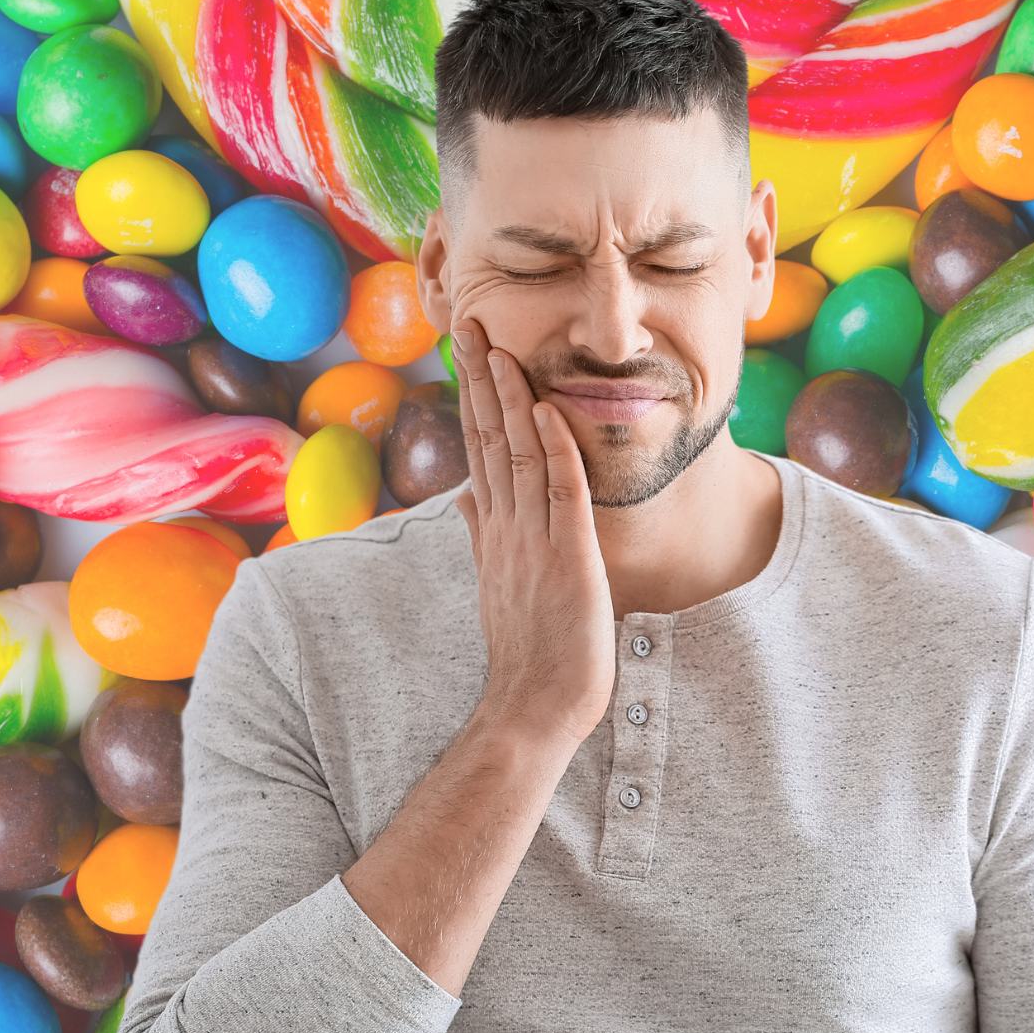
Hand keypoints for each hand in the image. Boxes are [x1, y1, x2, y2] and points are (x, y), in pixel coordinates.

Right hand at [449, 316, 615, 750]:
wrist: (532, 709)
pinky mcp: (568, 558)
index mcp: (493, 530)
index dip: (474, 396)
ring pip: (518, 455)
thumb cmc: (526, 653)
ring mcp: (533, 541)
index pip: (480, 449)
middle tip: (468, 323)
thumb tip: (466, 497)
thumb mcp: (499, 583)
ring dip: (510, 398)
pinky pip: (560, 493)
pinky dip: (554, 448)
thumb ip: (482, 534)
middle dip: (479, 379)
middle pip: (489, 439)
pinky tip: (545, 409)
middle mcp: (506, 527)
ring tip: (500, 347)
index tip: (468, 350)